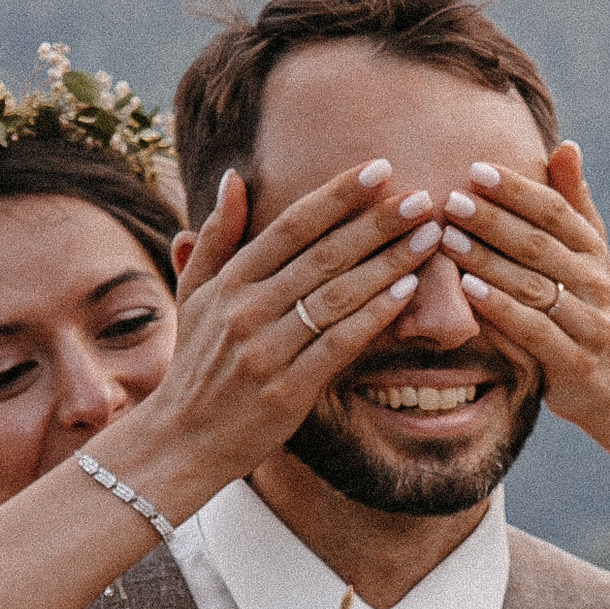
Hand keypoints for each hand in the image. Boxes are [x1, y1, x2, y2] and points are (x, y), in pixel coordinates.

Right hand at [115, 164, 441, 516]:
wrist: (182, 439)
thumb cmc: (197, 362)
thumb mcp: (193, 294)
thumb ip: (215, 235)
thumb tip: (234, 177)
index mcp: (229, 282)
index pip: (292, 226)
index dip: (338, 195)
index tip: (380, 169)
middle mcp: (246, 311)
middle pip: (323, 255)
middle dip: (377, 223)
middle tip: (423, 198)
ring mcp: (266, 351)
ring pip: (337, 296)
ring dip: (388, 264)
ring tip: (427, 238)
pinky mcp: (287, 390)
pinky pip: (338, 344)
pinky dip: (374, 316)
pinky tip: (407, 293)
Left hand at [431, 143, 609, 442]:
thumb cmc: (582, 302)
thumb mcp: (585, 252)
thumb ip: (572, 201)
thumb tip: (566, 145)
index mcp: (593, 248)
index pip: (555, 211)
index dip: (517, 189)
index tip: (476, 169)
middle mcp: (594, 281)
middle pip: (539, 245)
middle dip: (493, 221)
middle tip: (452, 201)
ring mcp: (587, 322)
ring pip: (533, 285)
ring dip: (488, 261)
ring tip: (448, 240)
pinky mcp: (573, 361)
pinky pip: (534, 331)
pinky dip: (501, 309)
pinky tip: (468, 291)